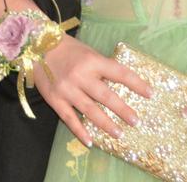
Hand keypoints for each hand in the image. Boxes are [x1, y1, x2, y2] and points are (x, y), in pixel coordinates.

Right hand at [34, 36, 154, 145]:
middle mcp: (81, 76)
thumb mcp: (88, 52)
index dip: (136, 84)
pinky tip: (90, 141)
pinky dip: (80, 131)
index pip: (119, 73)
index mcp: (92, 61)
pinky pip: (69, 118)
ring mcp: (67, 89)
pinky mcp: (55, 99)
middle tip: (136, 121)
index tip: (150, 94)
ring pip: (90, 110)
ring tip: (119, 134)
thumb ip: (101, 67)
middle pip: (106, 96)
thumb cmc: (67, 48)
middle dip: (123, 110)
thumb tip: (120, 83)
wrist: (36, 45)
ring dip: (106, 124)